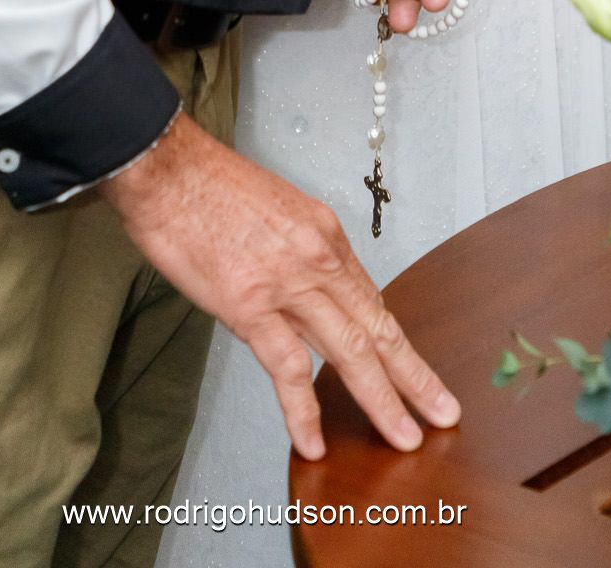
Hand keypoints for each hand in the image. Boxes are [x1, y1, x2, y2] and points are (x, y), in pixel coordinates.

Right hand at [106, 112, 460, 458]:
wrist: (167, 169)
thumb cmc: (208, 186)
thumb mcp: (275, 211)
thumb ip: (296, 256)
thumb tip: (301, 295)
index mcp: (324, 234)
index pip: (371, 299)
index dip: (397, 342)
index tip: (418, 370)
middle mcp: (318, 258)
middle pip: (377, 328)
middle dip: (414, 377)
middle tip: (443, 413)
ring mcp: (287, 284)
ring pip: (350, 352)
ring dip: (381, 400)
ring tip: (403, 437)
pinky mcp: (249, 306)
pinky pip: (286, 368)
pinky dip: (302, 410)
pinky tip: (313, 442)